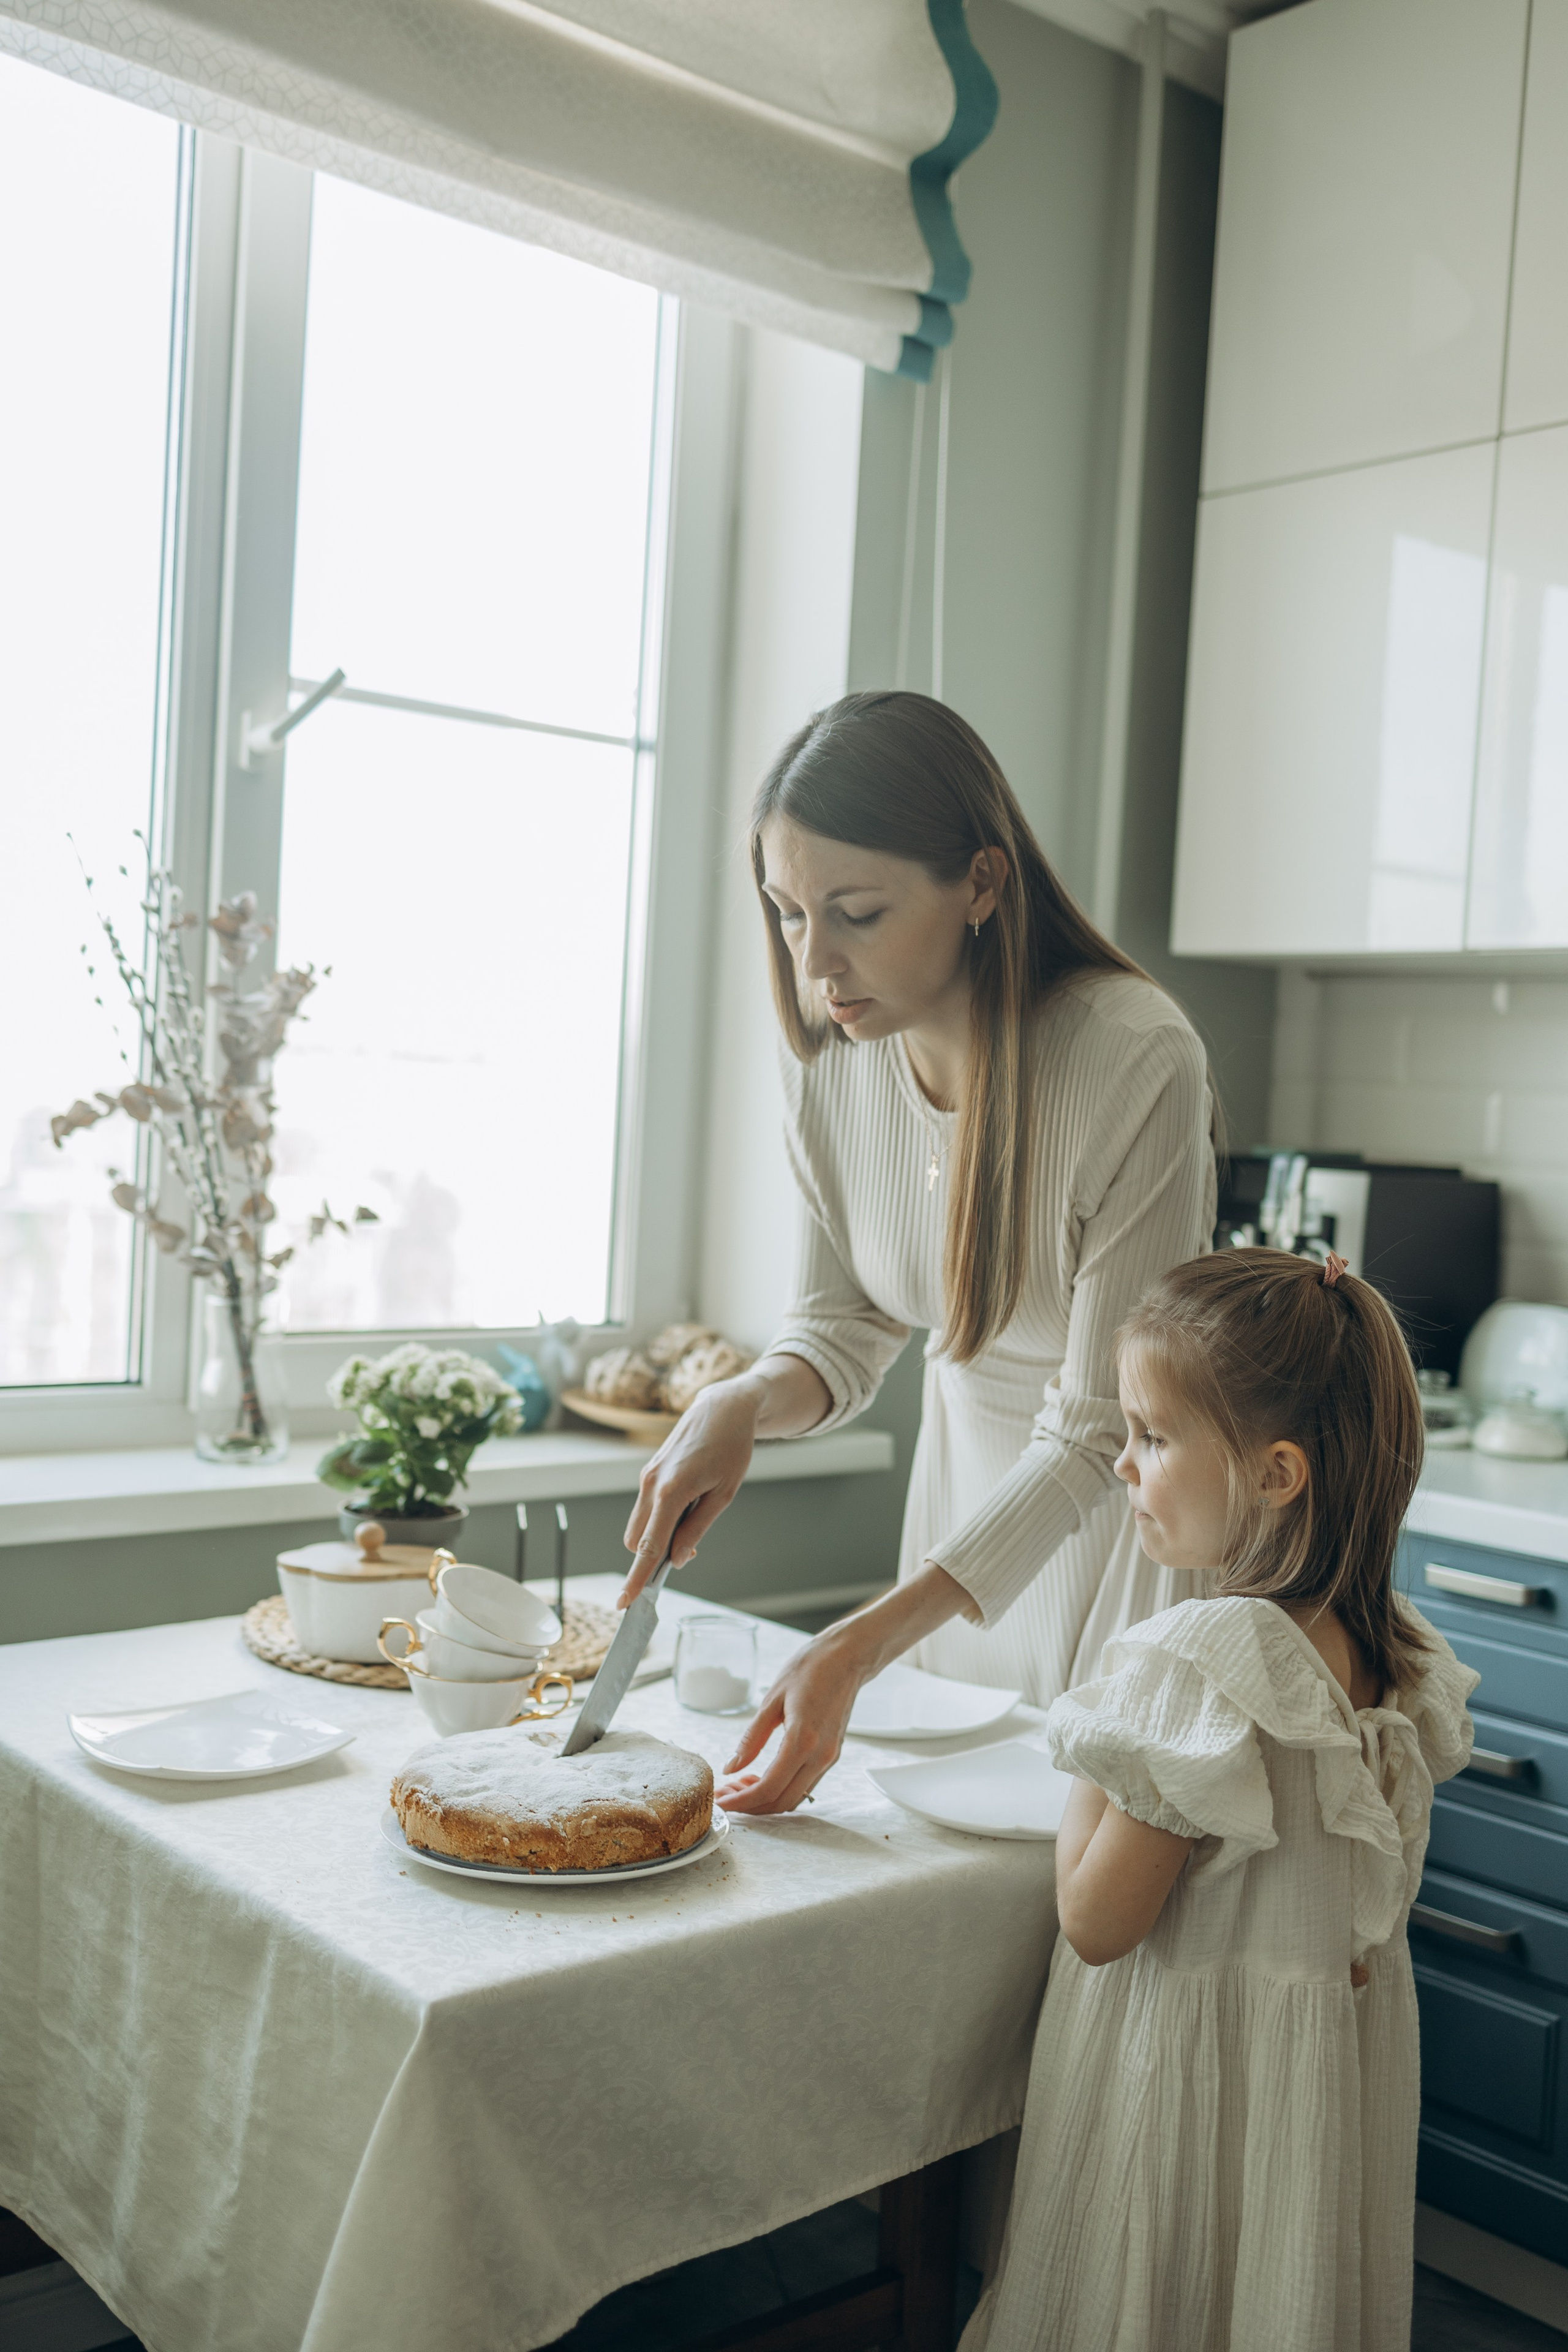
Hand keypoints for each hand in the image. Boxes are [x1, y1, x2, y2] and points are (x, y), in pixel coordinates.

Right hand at [619, 1378, 760, 1601]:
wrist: (723, 1408)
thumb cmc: (731, 1449)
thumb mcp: (723, 1494)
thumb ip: (696, 1529)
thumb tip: (676, 1560)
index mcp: (671, 1492)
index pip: (648, 1547)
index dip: (636, 1578)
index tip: (625, 1602)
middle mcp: (650, 1484)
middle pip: (637, 1541)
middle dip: (652, 1556)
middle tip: (689, 1551)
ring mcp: (646, 1477)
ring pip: (639, 1526)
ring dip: (657, 1537)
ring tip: (693, 1521)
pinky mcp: (649, 1472)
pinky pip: (645, 1508)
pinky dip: (659, 1520)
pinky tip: (686, 1507)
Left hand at [716, 1563, 973, 1813]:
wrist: (847, 1657)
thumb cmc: (810, 1669)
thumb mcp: (772, 1700)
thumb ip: (751, 1739)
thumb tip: (732, 1767)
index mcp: (802, 1740)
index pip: (768, 1788)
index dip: (741, 1801)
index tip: (720, 1802)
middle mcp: (820, 1756)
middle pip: (782, 1802)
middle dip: (751, 1807)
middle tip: (726, 1796)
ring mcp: (829, 1758)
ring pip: (794, 1798)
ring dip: (766, 1801)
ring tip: (740, 1786)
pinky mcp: (831, 1755)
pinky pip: (804, 1785)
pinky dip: (782, 1790)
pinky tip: (762, 1777)